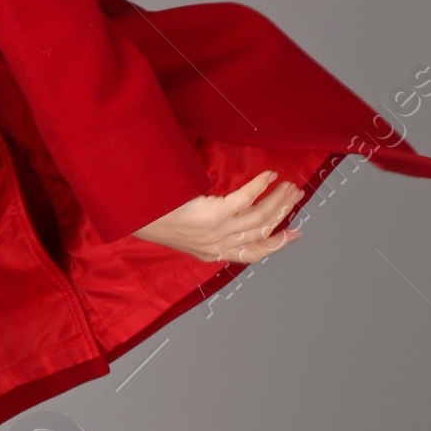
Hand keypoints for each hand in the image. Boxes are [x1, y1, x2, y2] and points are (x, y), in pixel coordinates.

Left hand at [133, 169, 302, 265]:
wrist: (134, 213)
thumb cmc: (156, 215)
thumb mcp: (187, 228)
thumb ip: (211, 227)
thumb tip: (233, 210)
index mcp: (211, 252)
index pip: (252, 254)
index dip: (276, 244)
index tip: (295, 233)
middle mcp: (216, 246)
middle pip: (261, 232)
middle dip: (282, 213)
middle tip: (296, 196)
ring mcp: (215, 233)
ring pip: (258, 218)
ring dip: (277, 200)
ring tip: (288, 185)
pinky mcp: (211, 216)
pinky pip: (244, 200)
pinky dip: (259, 187)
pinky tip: (268, 176)